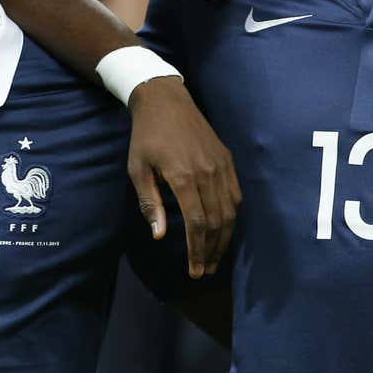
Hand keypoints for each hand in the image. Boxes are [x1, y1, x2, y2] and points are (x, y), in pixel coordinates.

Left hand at [127, 76, 241, 277]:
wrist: (165, 101)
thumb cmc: (145, 136)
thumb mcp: (137, 169)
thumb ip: (150, 204)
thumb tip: (160, 235)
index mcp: (184, 177)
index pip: (197, 224)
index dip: (197, 251)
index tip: (194, 271)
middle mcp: (208, 173)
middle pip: (218, 223)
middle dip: (212, 251)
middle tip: (204, 270)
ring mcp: (221, 166)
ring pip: (231, 211)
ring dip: (224, 238)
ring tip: (213, 256)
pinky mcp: (228, 160)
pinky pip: (235, 194)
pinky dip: (232, 216)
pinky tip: (223, 229)